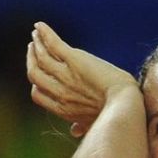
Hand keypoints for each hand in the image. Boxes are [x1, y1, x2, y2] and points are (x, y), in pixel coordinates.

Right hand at [25, 22, 138, 136]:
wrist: (126, 102)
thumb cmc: (116, 112)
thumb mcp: (94, 122)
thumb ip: (82, 125)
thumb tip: (75, 131)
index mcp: (63, 109)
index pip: (38, 95)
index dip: (35, 83)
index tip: (37, 71)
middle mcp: (60, 92)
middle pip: (35, 74)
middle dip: (31, 60)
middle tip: (32, 47)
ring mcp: (65, 75)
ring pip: (42, 57)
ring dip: (37, 44)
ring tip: (36, 35)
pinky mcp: (74, 59)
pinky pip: (54, 44)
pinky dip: (45, 34)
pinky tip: (40, 26)